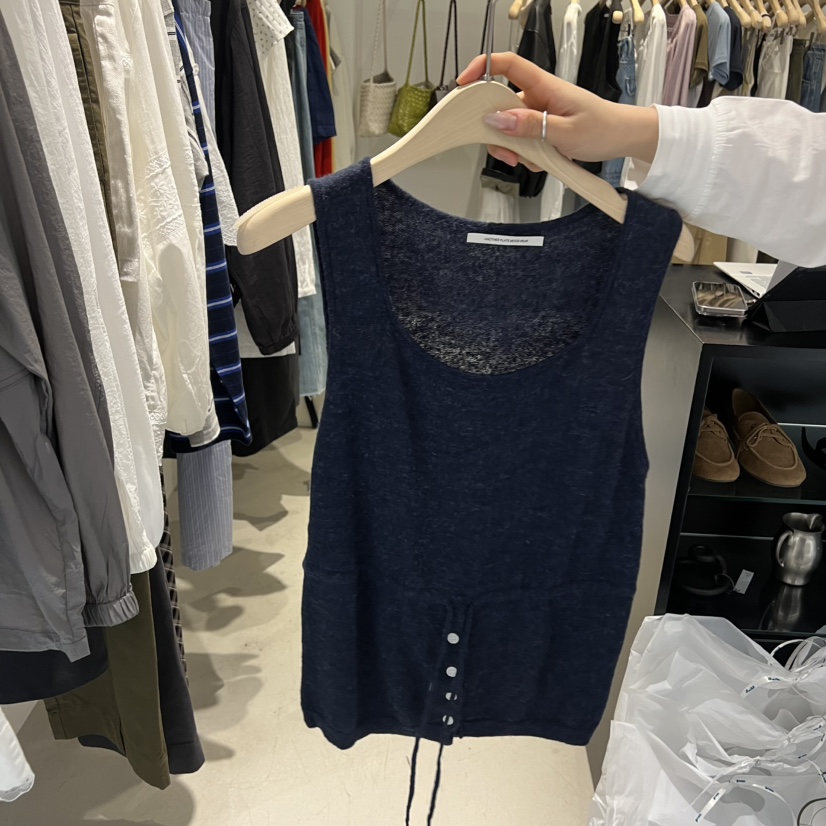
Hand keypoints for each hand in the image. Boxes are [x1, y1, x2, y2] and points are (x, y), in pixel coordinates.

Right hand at [457, 53, 659, 167]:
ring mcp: (537, 112)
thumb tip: (496, 120)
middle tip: (508, 154)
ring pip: (509, 129)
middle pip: (499, 106)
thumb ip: (529, 126)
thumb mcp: (564, 132)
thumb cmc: (602, 128)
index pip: (506, 65)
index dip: (481, 68)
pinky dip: (526, 154)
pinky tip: (541, 160)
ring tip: (530, 160)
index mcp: (544, 85)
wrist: (621, 138)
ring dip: (513, 148)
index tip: (463, 84)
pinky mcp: (540, 127)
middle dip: (497, 133)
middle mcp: (537, 95)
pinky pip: (521, 140)